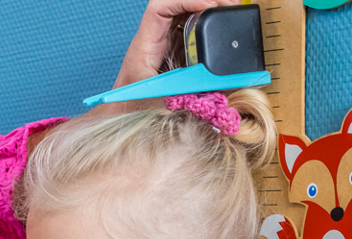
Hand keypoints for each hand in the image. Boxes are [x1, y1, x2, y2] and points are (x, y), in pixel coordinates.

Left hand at [102, 0, 242, 114]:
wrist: (122, 113)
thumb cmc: (133, 108)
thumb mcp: (164, 102)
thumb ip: (190, 97)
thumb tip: (223, 91)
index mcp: (145, 45)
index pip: (161, 8)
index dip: (186, 0)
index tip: (211, 4)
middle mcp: (153, 37)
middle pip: (176, 4)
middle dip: (203, 0)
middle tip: (229, 4)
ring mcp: (162, 40)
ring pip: (184, 12)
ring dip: (206, 7)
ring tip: (229, 8)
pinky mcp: (171, 47)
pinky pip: (188, 26)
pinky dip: (205, 21)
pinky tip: (221, 22)